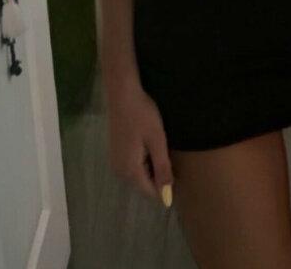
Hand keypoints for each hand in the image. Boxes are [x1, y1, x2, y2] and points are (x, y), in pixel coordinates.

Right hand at [106, 79, 174, 206]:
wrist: (123, 94)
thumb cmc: (143, 116)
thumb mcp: (157, 141)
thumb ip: (162, 169)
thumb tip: (167, 196)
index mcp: (130, 172)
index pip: (151, 192)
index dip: (166, 185)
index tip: (175, 167)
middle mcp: (119, 171)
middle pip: (144, 184)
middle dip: (158, 174)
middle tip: (167, 151)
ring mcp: (116, 162)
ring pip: (139, 174)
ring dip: (151, 165)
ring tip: (159, 145)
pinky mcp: (116, 152)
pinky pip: (133, 165)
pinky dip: (144, 159)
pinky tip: (149, 141)